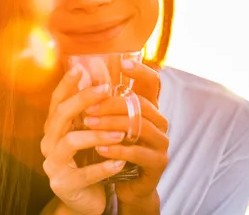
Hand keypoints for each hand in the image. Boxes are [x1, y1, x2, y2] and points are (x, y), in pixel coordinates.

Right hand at [40, 65, 128, 214]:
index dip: (67, 84)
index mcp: (54, 128)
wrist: (85, 199)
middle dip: (83, 99)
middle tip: (106, 89)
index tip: (81, 67)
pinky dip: (104, 166)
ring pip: (71, 141)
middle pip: (61, 115)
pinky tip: (120, 161)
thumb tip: (104, 78)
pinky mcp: (64, 185)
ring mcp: (53, 165)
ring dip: (97, 134)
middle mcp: (49, 143)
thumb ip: (91, 111)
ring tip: (121, 133)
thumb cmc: (89, 160)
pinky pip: (85, 174)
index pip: (56, 101)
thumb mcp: (88, 133)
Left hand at [81, 60, 167, 211]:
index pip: (152, 84)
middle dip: (112, 104)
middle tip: (88, 107)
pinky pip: (138, 152)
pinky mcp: (158, 162)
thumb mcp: (111, 124)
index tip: (124, 62)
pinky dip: (117, 148)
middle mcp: (160, 122)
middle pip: (140, 105)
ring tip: (89, 125)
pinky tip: (100, 148)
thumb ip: (106, 104)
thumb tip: (86, 76)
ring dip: (111, 125)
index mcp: (150, 109)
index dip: (141, 72)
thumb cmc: (116, 149)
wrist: (127, 186)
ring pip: (139, 126)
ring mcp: (162, 142)